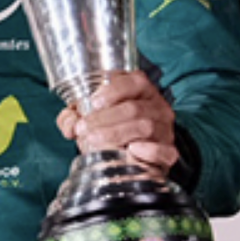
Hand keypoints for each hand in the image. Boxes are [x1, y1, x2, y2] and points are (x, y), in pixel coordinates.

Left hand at [59, 71, 177, 174]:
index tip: (93, 102)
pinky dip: (149, 151)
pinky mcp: (169, 152)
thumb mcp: (86, 118)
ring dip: (115, 133)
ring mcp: (165, 129)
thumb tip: (70, 126)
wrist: (128, 159)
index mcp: (141, 91)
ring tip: (93, 140)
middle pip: (134, 108)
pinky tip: (131, 151)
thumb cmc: (107, 130)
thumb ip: (72, 117)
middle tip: (82, 128)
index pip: (135, 81)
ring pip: (145, 127)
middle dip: (104, 118)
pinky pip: (165, 150)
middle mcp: (157, 107)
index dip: (114, 90)